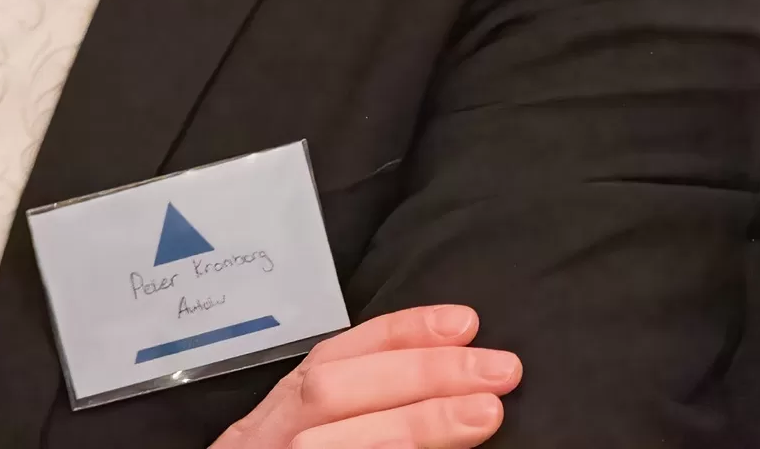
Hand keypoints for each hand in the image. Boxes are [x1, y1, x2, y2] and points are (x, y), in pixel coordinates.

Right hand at [212, 306, 519, 448]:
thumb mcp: (305, 446)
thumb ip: (353, 426)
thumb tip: (447, 392)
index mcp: (266, 428)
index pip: (326, 363)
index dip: (395, 335)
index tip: (464, 323)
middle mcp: (260, 447)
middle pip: (329, 394)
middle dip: (418, 373)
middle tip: (499, 370)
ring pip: (332, 442)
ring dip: (415, 421)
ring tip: (488, 412)